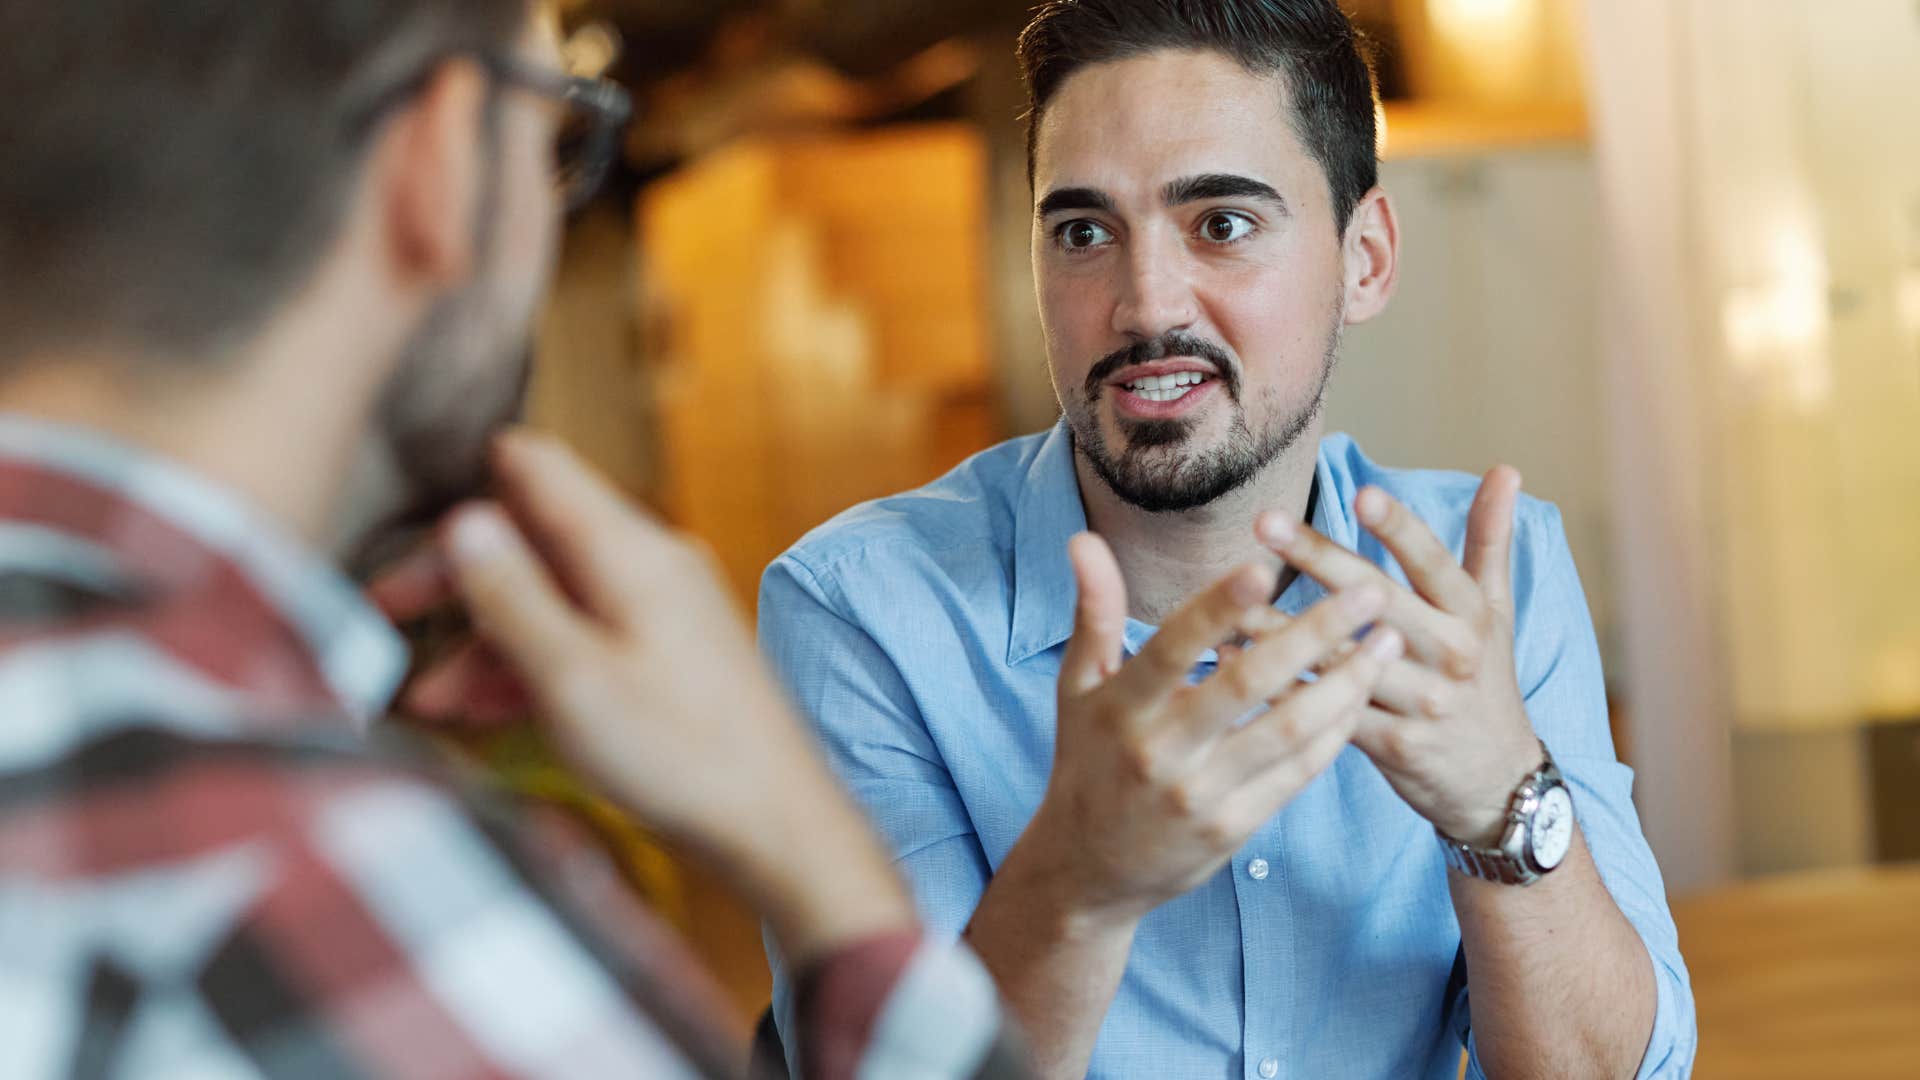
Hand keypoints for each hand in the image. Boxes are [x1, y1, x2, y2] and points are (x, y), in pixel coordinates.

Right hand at [423, 430, 913, 962]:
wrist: (775, 825)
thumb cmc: (684, 759)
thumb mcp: (572, 679)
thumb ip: (512, 597)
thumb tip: (465, 522)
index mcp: (631, 552)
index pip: (538, 469)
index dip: (467, 483)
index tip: (403, 524)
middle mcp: (651, 565)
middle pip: (536, 539)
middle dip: (459, 576)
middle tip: (387, 612)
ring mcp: (663, 610)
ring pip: (555, 596)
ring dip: (488, 637)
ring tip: (430, 699)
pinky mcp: (668, 656)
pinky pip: (585, 636)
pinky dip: (533, 663)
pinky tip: (485, 709)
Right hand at [1017, 533, 1402, 924]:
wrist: (1088, 869)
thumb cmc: (1087, 759)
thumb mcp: (1078, 686)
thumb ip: (1094, 611)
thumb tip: (1084, 538)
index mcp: (1121, 706)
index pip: (1174, 646)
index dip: (1218, 608)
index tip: (1266, 567)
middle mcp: (1161, 750)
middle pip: (1249, 683)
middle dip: (1317, 633)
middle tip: (1369, 590)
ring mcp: (1201, 794)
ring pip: (1289, 730)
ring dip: (1346, 682)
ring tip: (1386, 640)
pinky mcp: (1233, 828)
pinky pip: (1298, 773)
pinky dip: (1334, 731)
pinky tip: (1362, 694)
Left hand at [1256, 468, 1541, 845]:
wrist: (1498, 782)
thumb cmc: (1487, 681)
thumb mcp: (1496, 612)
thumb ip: (1491, 541)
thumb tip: (1505, 469)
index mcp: (1470, 616)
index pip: (1432, 563)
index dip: (1398, 528)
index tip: (1359, 491)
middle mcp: (1448, 656)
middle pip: (1376, 600)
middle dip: (1317, 558)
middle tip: (1263, 521)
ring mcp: (1419, 704)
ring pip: (1340, 658)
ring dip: (1279, 626)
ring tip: (1229, 595)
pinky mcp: (1390, 745)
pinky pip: (1326, 711)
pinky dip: (1280, 687)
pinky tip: (1232, 659)